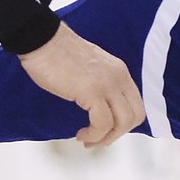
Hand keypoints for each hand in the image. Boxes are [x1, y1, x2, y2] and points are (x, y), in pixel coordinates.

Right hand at [18, 23, 144, 147]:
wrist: (42, 39)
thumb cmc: (57, 54)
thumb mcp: (90, 69)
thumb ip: (100, 84)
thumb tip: (97, 105)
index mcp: (120, 72)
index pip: (137, 104)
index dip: (124, 123)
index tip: (106, 130)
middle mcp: (119, 78)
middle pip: (135, 116)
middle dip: (117, 134)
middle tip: (97, 140)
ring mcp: (108, 84)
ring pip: (123, 123)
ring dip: (106, 138)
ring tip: (87, 140)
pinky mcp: (92, 91)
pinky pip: (103, 123)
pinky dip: (94, 134)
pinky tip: (81, 134)